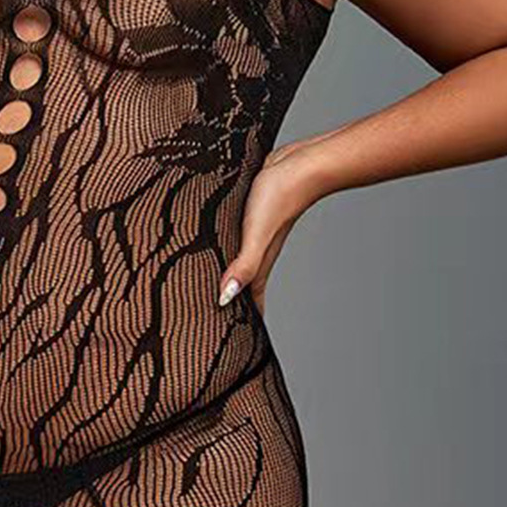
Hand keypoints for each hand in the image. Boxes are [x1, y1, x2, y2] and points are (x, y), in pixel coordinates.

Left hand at [217, 139, 325, 314]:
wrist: (301, 164)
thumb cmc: (280, 197)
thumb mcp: (255, 235)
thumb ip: (243, 266)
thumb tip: (224, 298)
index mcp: (259, 265)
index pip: (250, 303)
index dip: (240, 323)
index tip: (224, 342)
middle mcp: (258, 253)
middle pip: (243, 287)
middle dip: (229, 305)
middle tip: (206, 321)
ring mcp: (256, 235)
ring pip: (239, 264)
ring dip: (226, 277)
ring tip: (205, 290)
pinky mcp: (251, 216)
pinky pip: (236, 241)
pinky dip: (225, 251)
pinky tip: (212, 246)